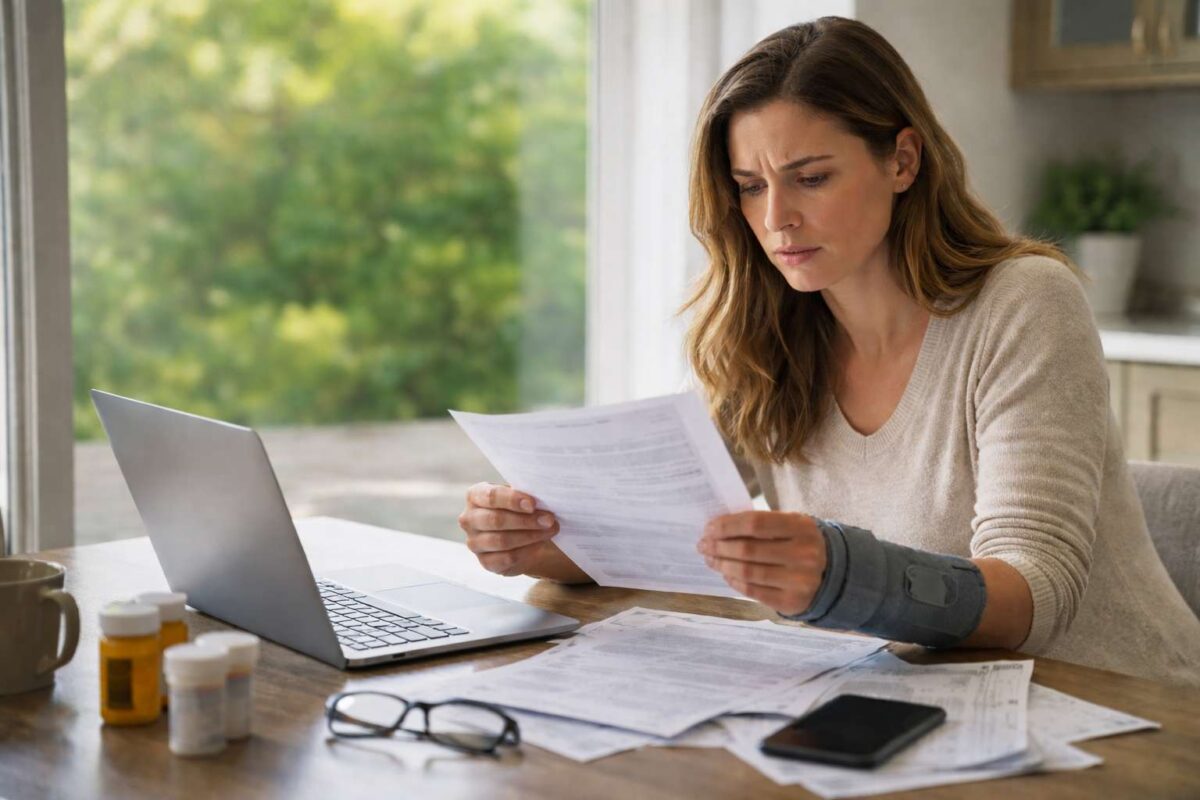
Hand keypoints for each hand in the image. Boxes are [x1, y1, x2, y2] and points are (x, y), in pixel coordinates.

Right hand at [458, 482, 559, 576]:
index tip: (533, 504)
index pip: (490, 496)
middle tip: (549, 519)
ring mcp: (474, 542)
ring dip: (530, 536)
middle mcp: (469, 519)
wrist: (518, 534)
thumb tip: (543, 499)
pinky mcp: (485, 562)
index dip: (512, 500)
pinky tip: (540, 544)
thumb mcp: (518, 496)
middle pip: (496, 520)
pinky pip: (506, 558)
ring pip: (502, 541)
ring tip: (550, 530)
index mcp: (475, 496)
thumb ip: (525, 496)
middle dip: (526, 520)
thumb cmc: (517, 508)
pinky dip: (526, 551)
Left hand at [697, 511, 826, 615]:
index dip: (727, 526)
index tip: (709, 528)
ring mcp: (799, 580)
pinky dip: (734, 581)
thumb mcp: (791, 526)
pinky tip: (726, 574)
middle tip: (703, 545)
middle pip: (747, 549)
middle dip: (719, 547)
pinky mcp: (792, 601)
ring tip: (711, 559)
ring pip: (748, 572)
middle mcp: (803, 554)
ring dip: (722, 565)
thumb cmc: (801, 544)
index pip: (755, 523)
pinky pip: (753, 591)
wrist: (834, 574)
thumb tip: (718, 529)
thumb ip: (762, 524)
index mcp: (801, 527)